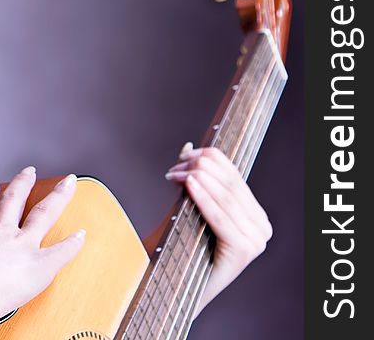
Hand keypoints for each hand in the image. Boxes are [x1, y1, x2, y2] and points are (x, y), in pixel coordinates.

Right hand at [0, 167, 85, 322]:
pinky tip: (82, 235)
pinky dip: (73, 244)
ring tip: (68, 183)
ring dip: (57, 197)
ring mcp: (21, 244)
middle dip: (23, 183)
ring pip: (43, 214)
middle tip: (30, 172)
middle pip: (14, 200)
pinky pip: (60, 252)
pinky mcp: (38, 264)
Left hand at [164, 142, 272, 315]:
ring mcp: (256, 240)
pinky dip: (203, 199)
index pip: (234, 175)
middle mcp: (262, 226)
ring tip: (175, 173)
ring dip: (197, 180)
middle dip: (199, 169)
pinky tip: (189, 185)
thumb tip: (188, 146)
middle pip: (230, 184)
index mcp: (254, 214)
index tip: (182, 155)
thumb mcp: (187, 208)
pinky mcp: (244, 250)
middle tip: (173, 168)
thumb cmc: (179, 248)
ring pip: (225, 198)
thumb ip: (192, 180)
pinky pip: (221, 218)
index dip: (209, 159)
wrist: (174, 288)